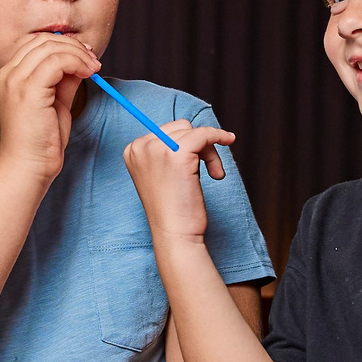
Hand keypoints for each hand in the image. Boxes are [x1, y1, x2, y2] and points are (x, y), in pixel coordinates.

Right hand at [0, 33, 99, 183]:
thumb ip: (65, 81)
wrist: (27, 167)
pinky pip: (57, 61)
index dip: (64, 45)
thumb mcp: (55, 103)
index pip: (37, 44)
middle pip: (44, 41)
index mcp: (10, 75)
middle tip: (93, 61)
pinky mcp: (28, 89)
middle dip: (74, 46)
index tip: (86, 56)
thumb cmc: (39, 141)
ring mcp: (16, 80)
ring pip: (52, 48)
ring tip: (94, 68)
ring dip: (79, 54)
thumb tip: (81, 62)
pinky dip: (77, 63)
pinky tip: (88, 74)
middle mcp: (8, 73)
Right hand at [122, 120, 233, 246]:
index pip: (166, 131)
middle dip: (198, 146)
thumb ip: (168, 151)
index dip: (186, 145)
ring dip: (209, 151)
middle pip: (180, 128)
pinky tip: (228, 140)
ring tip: (212, 174)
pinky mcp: (177, 154)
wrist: (174, 233)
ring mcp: (157, 149)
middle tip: (206, 172)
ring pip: (194, 132)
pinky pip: (204, 133)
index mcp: (133, 150)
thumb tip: (195, 131)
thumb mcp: (162, 174)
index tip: (196, 164)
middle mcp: (141, 146)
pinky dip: (218, 135)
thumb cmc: (172, 209)